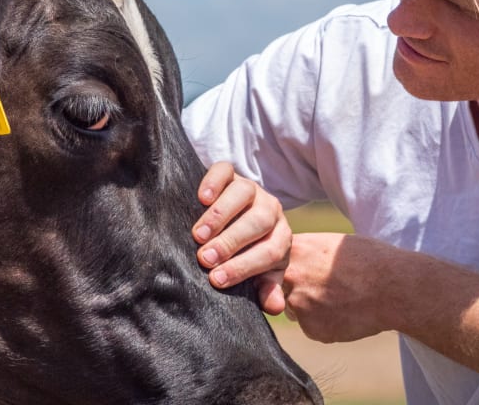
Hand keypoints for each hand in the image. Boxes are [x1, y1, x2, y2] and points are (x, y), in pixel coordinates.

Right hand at [192, 162, 292, 314]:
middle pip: (258, 222)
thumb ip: (266, 288)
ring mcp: (251, 189)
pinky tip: (200, 198)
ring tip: (197, 235)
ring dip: (220, 216)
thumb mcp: (260, 274)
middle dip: (230, 242)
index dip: (244, 267)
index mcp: (280, 237)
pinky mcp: (231, 174)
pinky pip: (225, 171)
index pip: (269, 252)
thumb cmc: (247, 253)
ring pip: (242, 194)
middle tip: (204, 259)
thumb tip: (274, 306)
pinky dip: (213, 182)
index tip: (217, 280)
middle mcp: (270, 210)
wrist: (239, 218)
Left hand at [283, 233, 389, 342]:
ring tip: (340, 298)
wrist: (393, 287)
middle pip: (276, 287)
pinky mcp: (311, 328)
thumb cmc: (368, 259)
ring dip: (309, 307)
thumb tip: (289, 262)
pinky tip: (345, 313)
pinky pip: (310, 327)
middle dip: (292, 288)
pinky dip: (324, 324)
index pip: (271, 262)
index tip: (299, 271)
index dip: (282, 268)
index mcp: (294, 250)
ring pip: (293, 308)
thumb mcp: (330, 243)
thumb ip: (303, 253)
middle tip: (323, 285)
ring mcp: (298, 304)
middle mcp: (289, 276)